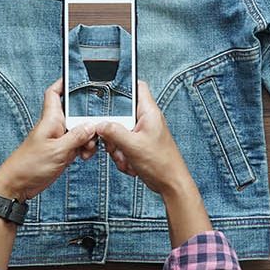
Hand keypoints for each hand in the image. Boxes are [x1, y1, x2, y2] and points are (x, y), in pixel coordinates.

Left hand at [0, 79, 99, 200]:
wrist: (18, 185)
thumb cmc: (29, 165)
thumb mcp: (58, 150)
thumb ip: (76, 136)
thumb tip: (92, 125)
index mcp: (50, 120)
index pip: (55, 93)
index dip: (64, 82)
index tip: (77, 76)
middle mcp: (55, 127)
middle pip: (76, 114)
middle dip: (88, 121)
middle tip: (95, 130)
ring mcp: (58, 140)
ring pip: (80, 131)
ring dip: (88, 139)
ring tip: (86, 149)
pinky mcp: (61, 152)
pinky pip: (78, 145)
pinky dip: (84, 149)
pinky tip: (84, 156)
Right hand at [96, 81, 195, 198]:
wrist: (170, 184)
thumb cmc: (161, 163)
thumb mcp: (132, 146)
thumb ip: (114, 132)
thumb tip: (99, 124)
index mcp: (149, 112)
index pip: (137, 87)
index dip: (122, 85)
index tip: (106, 91)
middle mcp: (145, 120)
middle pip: (120, 114)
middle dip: (113, 131)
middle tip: (114, 143)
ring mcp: (142, 133)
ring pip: (118, 132)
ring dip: (117, 147)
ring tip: (126, 157)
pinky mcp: (139, 145)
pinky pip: (122, 145)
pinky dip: (122, 156)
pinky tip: (129, 164)